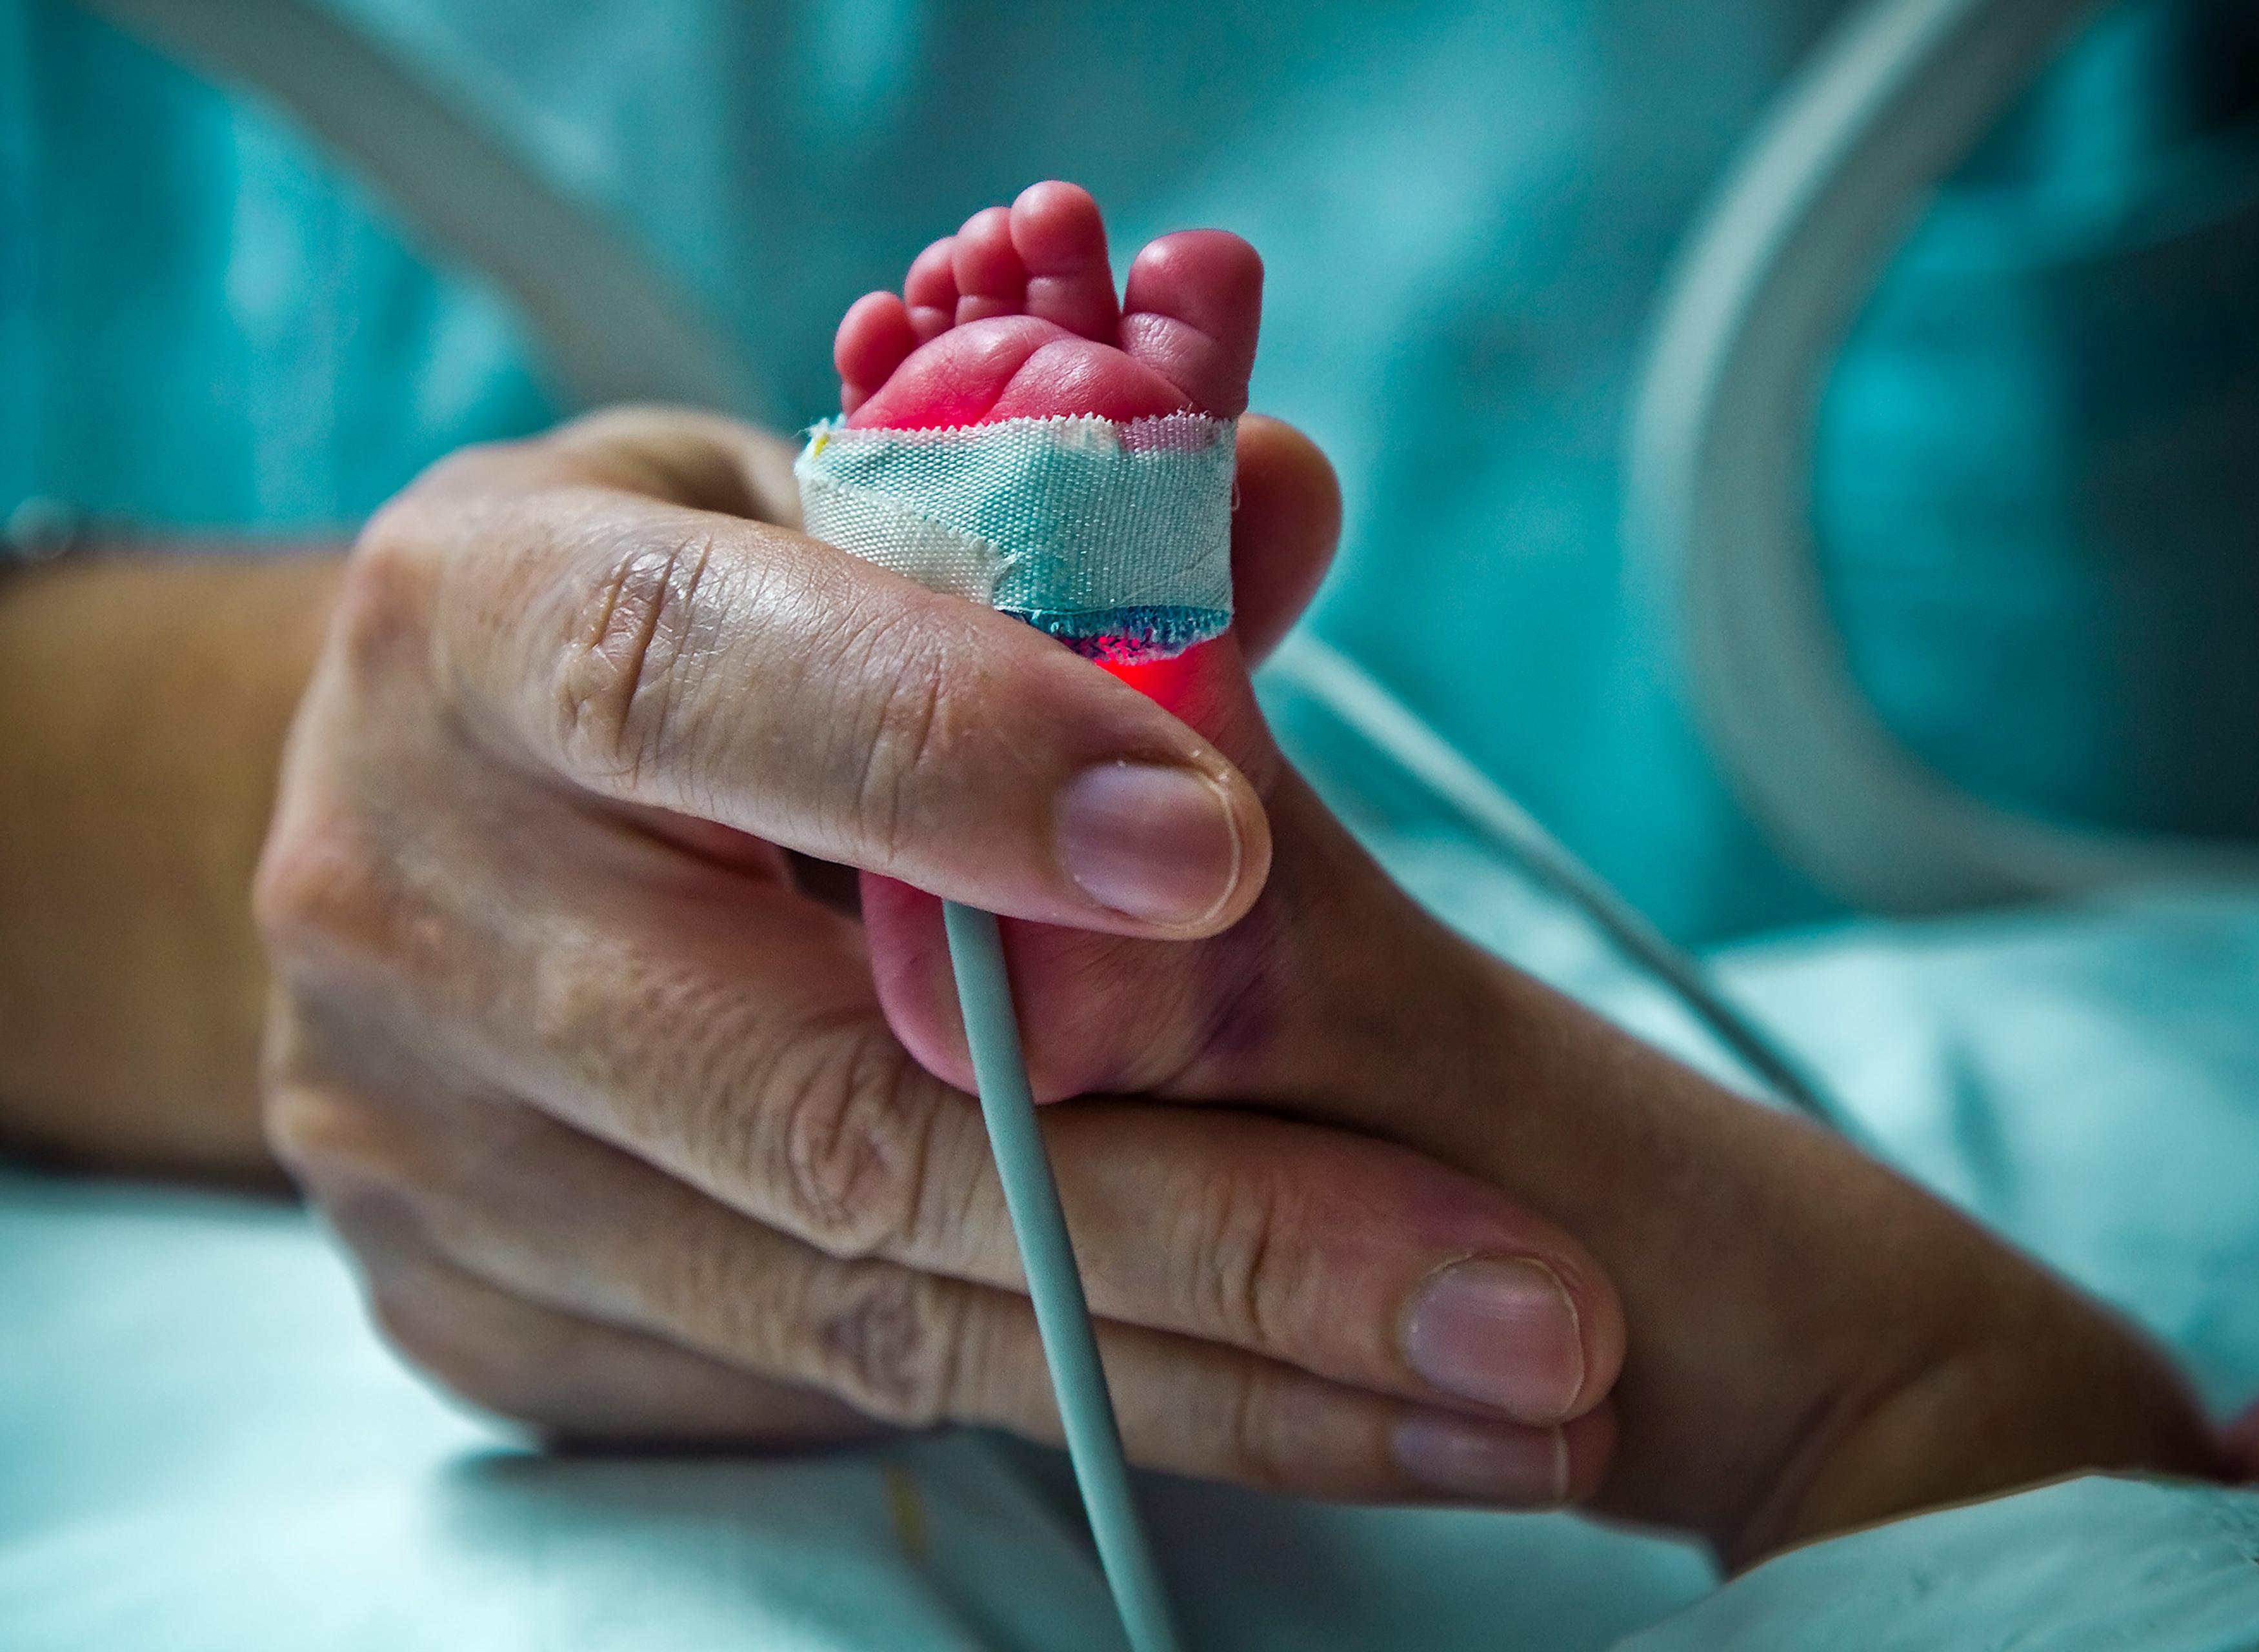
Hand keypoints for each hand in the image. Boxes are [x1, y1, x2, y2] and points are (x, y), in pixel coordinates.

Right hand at [254, 404, 1628, 1500]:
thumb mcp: (820, 500)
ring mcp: (429, 1146)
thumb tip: (1288, 495)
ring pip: (863, 1302)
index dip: (955, 763)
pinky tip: (1310, 1404)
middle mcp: (411, 903)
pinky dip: (1085, 1405)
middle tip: (1533, 1303)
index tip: (1227, 857)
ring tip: (1503, 1403)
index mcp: (477, 622)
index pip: (703, 686)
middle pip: (834, 1105)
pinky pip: (818, 1389)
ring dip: (1215, 1373)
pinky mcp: (483, 1312)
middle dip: (1222, 1221)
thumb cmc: (680, 617)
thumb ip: (1056, 519)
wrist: (414, 809)